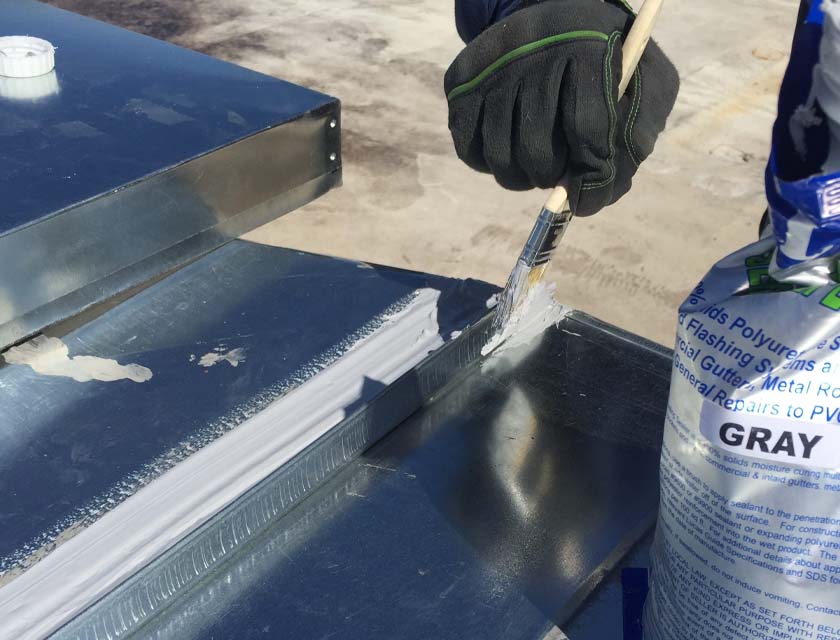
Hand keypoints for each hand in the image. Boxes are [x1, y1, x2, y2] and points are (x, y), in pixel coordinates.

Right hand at [445, 0, 678, 215]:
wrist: (559, 18)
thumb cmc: (610, 59)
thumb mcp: (648, 84)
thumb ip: (636, 138)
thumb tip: (593, 195)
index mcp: (587, 49)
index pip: (588, 130)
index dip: (592, 176)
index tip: (587, 198)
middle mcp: (532, 53)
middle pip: (536, 149)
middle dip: (552, 177)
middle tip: (560, 174)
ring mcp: (490, 68)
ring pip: (499, 156)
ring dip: (522, 178)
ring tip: (539, 166)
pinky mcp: (460, 82)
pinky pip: (468, 150)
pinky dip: (489, 166)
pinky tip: (511, 151)